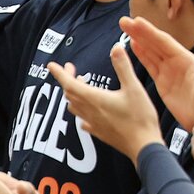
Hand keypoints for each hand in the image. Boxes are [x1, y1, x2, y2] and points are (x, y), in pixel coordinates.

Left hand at [49, 44, 160, 161]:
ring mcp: (92, 123)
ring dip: (73, 94)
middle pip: (69, 93)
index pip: (69, 83)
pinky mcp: (98, 132)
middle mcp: (88, 111)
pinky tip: (87, 111)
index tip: (50, 65)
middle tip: (72, 68)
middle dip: (67, 79)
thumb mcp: (134, 87)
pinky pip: (83, 120)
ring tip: (80, 85)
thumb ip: (123, 67)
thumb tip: (115, 47)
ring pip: (74, 106)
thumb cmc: (140, 117)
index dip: (59, 73)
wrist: (143, 146)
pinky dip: (81, 111)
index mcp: (94, 98)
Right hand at [122, 17, 193, 131]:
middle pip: (154, 43)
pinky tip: (132, 46)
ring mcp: (168, 71)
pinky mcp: (162, 82)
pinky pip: (149, 65)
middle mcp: (176, 62)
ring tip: (125, 29)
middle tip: (123, 21)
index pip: (164, 42)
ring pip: (150, 52)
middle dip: (139, 32)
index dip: (149, 31)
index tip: (136, 21)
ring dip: (138, 40)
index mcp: (186, 60)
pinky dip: (140, 54)